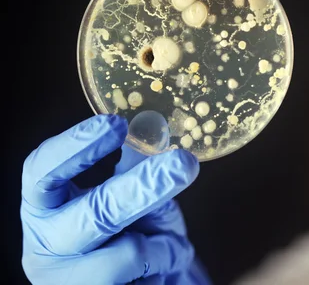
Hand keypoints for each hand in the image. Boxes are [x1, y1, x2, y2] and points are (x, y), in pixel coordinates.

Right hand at [20, 114, 210, 283]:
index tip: (116, 124)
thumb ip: (134, 168)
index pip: (41, 172)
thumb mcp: (133, 199)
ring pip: (125, 256)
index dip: (74, 147)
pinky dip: (165, 266)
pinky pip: (144, 280)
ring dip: (162, 246)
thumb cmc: (131, 238)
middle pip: (92, 214)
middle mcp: (46, 247)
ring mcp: (68, 283)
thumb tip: (151, 127)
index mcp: (46, 209)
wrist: (146, 284)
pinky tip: (162, 270)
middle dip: (143, 187)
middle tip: (184, 163)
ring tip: (169, 246)